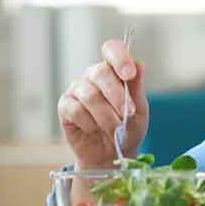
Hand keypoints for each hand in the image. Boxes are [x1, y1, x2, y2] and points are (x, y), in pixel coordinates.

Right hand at [57, 38, 148, 168]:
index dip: (120, 58)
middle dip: (117, 95)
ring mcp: (77, 90)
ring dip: (106, 115)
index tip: (129, 74)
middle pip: (100, 72)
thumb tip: (140, 64)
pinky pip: (75, 110)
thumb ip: (137, 89)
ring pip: (89, 94)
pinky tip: (94, 129)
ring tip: (115, 129)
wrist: (111, 155)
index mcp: (113, 70)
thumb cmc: (126, 130)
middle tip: (128, 113)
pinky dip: (89, 123)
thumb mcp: (139, 112)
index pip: (112, 50)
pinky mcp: (65, 106)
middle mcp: (93, 76)